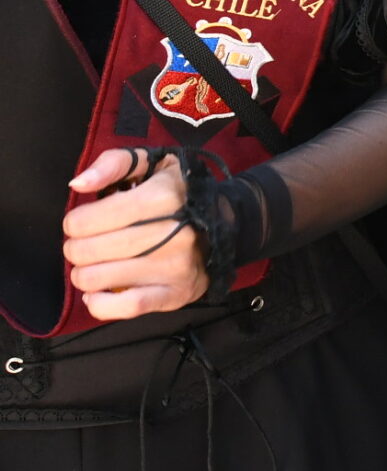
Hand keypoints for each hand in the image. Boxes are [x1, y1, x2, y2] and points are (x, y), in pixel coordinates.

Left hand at [62, 149, 206, 320]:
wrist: (228, 223)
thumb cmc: (178, 194)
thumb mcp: (152, 164)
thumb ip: (113, 163)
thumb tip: (78, 184)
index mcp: (162, 197)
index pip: (85, 221)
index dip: (74, 222)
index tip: (83, 222)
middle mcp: (172, 233)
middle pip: (87, 251)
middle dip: (76, 249)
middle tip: (86, 244)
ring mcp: (175, 266)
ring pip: (97, 279)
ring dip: (84, 275)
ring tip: (94, 265)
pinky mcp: (176, 293)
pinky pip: (124, 307)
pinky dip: (99, 304)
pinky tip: (98, 293)